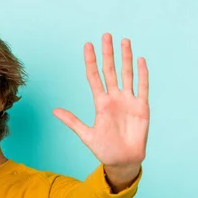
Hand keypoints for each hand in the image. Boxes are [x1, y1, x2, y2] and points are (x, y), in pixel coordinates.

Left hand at [53, 33, 149, 186]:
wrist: (122, 161)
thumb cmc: (105, 149)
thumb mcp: (86, 135)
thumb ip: (72, 121)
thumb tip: (54, 111)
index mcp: (100, 103)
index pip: (94, 77)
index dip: (91, 61)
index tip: (88, 45)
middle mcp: (114, 98)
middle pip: (110, 71)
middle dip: (108, 53)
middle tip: (106, 35)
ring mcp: (128, 101)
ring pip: (127, 74)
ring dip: (125, 58)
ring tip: (124, 41)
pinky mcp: (141, 107)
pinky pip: (142, 87)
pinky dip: (142, 74)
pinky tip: (140, 60)